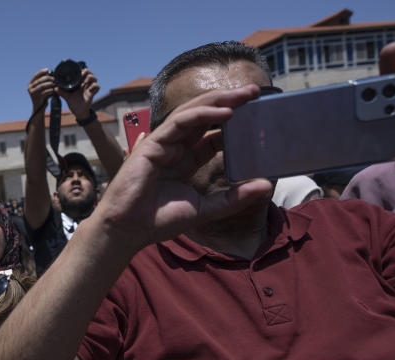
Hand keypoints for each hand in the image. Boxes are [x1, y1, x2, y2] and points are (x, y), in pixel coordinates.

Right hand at [28, 68, 55, 110]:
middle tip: (54, 78)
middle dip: (47, 78)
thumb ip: (43, 82)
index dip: (41, 72)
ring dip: (49, 84)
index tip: (47, 69)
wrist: (39, 109)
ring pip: (42, 86)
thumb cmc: (42, 98)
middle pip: (39, 80)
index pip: (35, 76)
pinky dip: (50, 90)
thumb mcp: (41, 89)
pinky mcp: (37, 98)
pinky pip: (45, 92)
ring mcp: (33, 93)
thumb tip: (51, 75)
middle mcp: (30, 88)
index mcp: (30, 85)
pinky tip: (54, 90)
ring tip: (54, 83)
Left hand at [58, 68, 99, 120]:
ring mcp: (89, 89)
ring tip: (85, 82)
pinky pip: (97, 86)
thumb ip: (62, 92)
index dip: (82, 70)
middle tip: (82, 75)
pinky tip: (89, 89)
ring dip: (91, 77)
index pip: (83, 73)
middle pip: (90, 73)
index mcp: (79, 84)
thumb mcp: (67, 97)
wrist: (78, 112)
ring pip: (95, 78)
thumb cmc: (74, 104)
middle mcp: (85, 85)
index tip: (77, 73)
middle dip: (87, 71)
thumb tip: (55, 88)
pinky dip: (94, 86)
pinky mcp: (92, 94)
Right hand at [96, 84, 272, 255]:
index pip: (213, 135)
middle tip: (255, 92)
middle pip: (204, 117)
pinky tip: (225, 113)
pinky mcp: (152, 145)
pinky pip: (179, 123)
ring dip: (219, 101)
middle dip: (229, 102)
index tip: (258, 118)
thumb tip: (266, 186)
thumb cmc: (158, 220)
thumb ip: (233, 198)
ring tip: (245, 95)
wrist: (128, 230)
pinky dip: (202, 115)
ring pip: (193, 113)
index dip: (234, 125)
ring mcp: (163, 144)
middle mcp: (175, 148)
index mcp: (186, 161)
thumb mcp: (205, 209)